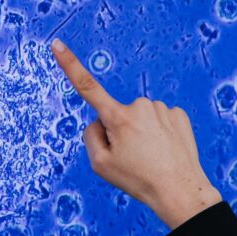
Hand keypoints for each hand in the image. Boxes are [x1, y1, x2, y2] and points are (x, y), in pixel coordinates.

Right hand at [49, 38, 222, 230]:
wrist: (180, 191)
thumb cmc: (138, 180)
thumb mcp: (100, 165)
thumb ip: (91, 136)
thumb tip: (100, 120)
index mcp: (117, 118)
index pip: (86, 86)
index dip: (69, 64)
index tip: (56, 44)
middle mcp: (139, 106)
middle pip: (117, 115)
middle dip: (119, 131)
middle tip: (133, 158)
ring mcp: (161, 109)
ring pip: (140, 118)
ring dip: (141, 133)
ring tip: (151, 157)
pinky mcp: (178, 115)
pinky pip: (159, 120)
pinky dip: (159, 133)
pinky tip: (164, 150)